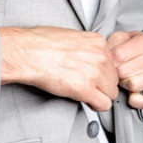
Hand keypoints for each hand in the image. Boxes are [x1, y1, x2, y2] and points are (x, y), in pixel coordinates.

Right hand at [0, 26, 118, 110]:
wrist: (28, 53)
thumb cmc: (41, 43)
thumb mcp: (71, 36)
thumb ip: (86, 46)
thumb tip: (88, 55)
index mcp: (97, 41)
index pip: (113, 62)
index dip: (103, 71)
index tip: (95, 75)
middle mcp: (100, 56)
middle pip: (114, 78)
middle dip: (103, 84)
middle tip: (90, 86)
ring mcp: (95, 72)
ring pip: (111, 93)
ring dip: (101, 96)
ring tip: (87, 94)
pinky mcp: (85, 89)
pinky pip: (104, 105)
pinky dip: (96, 106)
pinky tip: (87, 101)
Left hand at [107, 31, 142, 111]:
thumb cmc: (138, 46)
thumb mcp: (123, 37)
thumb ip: (112, 45)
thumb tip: (103, 59)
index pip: (118, 56)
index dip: (109, 61)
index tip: (110, 62)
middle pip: (123, 72)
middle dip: (116, 73)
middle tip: (119, 69)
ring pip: (132, 86)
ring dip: (125, 84)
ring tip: (127, 77)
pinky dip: (136, 101)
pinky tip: (133, 93)